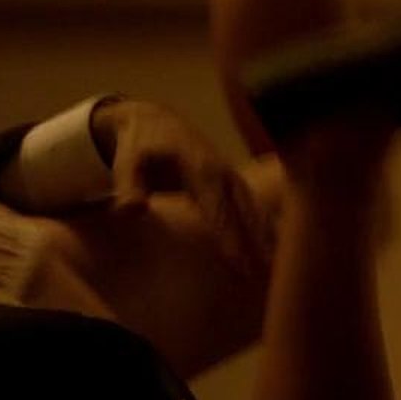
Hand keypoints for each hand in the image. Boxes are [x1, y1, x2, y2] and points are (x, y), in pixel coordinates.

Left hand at [89, 98, 269, 274]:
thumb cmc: (139, 146)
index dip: (229, 237)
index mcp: (200, 167)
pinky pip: (252, 209)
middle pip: (245, 212)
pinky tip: (272, 253)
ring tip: (273, 271)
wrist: (153, 122)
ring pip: (254, 210)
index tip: (239, 264)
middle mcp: (222, 172)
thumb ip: (128, 187)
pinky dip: (263, 228)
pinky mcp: (231, 183)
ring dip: (265, 238)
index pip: (218, 209)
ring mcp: (230, 176)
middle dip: (255, 243)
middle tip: (263, 277)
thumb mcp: (126, 162)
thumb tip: (131, 209)